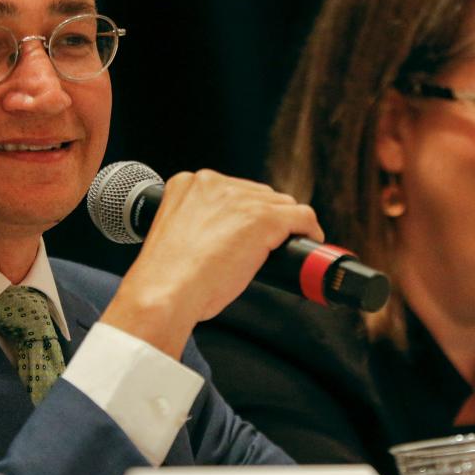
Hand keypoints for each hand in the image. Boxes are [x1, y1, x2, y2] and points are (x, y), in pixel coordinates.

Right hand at [101, 169, 322, 357]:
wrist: (165, 291)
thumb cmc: (166, 278)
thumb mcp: (175, 235)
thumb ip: (197, 224)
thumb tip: (223, 239)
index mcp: (189, 184)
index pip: (233, 191)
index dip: (244, 213)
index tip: (247, 232)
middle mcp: (214, 183)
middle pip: (259, 194)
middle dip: (265, 219)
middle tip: (265, 246)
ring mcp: (241, 199)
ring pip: (282, 204)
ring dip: (285, 226)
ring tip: (284, 248)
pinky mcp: (264, 218)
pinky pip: (302, 216)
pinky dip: (310, 230)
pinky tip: (309, 242)